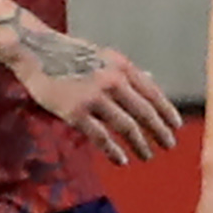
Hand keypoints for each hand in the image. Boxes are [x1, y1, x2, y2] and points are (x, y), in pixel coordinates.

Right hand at [12, 26, 179, 163]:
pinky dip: (114, 150)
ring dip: (140, 144)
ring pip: (126, 127)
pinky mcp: (75, 112)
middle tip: (169, 144)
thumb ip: (127, 71)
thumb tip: (152, 79)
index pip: (153, 93)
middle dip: (160, 132)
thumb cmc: (69, 54)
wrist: (36, 52)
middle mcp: (112, 81)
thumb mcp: (104, 56)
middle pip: (144, 112)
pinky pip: (101, 136)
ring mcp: (94, 97)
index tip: (176, 126)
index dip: (167, 112)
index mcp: (122, 67)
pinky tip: (121, 160)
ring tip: (147, 155)